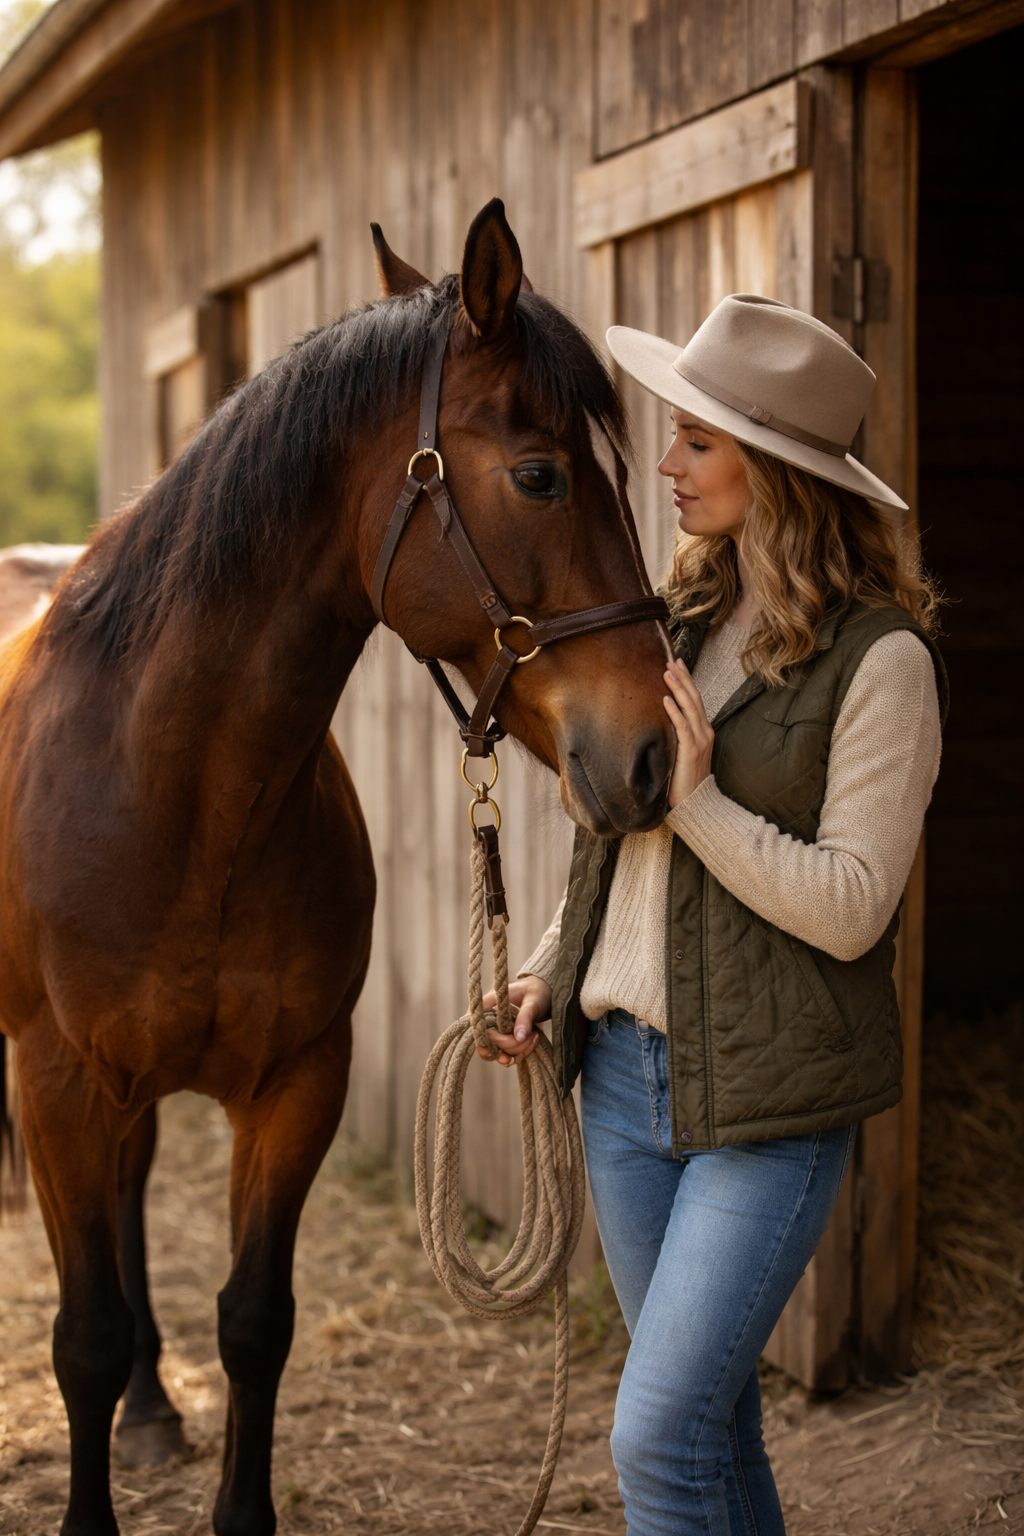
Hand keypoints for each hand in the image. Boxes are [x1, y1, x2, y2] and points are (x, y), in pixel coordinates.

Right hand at [477, 975, 551, 1066]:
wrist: (544, 994)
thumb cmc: (535, 992)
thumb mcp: (532, 1002)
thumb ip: (524, 1018)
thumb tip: (518, 1037)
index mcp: (487, 1006)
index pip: (476, 1028)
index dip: (483, 1044)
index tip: (498, 1052)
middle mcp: (488, 1021)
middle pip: (489, 1044)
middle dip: (511, 1045)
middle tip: (531, 1034)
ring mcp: (496, 1033)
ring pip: (500, 1053)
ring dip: (519, 1050)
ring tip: (534, 1034)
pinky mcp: (506, 1041)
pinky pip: (509, 1056)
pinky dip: (521, 1054)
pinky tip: (533, 1041)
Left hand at [663, 657, 714, 807]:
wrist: (697, 804)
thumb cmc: (685, 781)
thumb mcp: (682, 753)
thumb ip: (677, 736)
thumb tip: (661, 720)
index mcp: (703, 731)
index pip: (695, 700)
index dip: (687, 681)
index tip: (676, 664)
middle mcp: (704, 732)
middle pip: (694, 698)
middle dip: (683, 677)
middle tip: (671, 660)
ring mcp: (700, 741)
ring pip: (690, 707)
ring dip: (678, 688)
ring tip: (667, 672)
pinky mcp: (691, 751)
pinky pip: (682, 726)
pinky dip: (675, 711)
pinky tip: (666, 699)